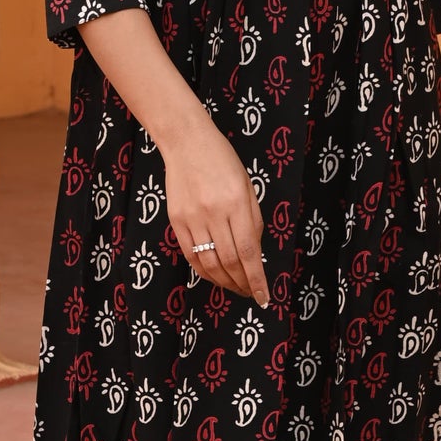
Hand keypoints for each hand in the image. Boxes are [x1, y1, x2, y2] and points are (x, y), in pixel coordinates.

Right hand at [162, 116, 269, 305]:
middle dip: (243, 284)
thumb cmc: (223, 162)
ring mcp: (192, 218)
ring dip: (224, 282)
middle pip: (229, 262)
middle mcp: (214, 213)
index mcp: (236, 203)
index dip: (257, 279)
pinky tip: (215, 277)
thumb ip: (252, 220)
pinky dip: (204, 271)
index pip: (249, 252)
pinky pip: (190, 254)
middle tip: (251, 294)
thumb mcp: (247, 186)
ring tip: (236, 288)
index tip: (264, 297)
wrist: (187, 142)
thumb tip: (254, 254)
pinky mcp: (176, 220)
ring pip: (209, 263)